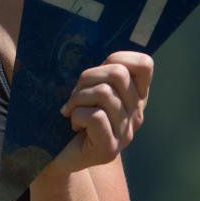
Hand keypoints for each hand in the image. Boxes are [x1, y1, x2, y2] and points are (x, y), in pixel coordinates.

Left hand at [48, 51, 152, 175]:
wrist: (55, 154)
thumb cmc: (68, 114)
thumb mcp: (84, 88)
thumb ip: (96, 73)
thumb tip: (93, 46)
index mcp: (134, 97)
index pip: (145, 64)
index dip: (120, 57)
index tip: (98, 69)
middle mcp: (136, 114)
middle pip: (118, 74)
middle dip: (88, 77)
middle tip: (75, 94)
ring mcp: (125, 134)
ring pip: (104, 93)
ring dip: (77, 98)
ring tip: (71, 110)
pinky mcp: (109, 149)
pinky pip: (95, 116)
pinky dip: (76, 115)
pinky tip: (73, 125)